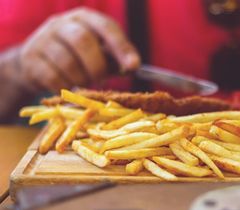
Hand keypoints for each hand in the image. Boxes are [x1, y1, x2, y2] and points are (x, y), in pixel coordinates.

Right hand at [18, 7, 139, 92]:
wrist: (37, 64)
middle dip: (97, 66)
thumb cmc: (78, 60)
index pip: (106, 27)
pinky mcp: (31, 58)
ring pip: (67, 61)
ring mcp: (43, 38)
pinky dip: (65, 86)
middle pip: (83, 40)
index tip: (133, 66)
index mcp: (85, 18)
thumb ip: (117, 60)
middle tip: (100, 81)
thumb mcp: (100, 55)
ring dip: (80, 79)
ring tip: (83, 83)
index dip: (121, 47)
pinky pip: (52, 76)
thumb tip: (134, 67)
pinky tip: (67, 86)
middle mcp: (62, 22)